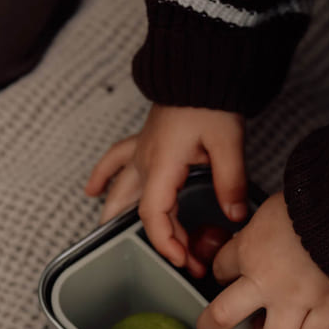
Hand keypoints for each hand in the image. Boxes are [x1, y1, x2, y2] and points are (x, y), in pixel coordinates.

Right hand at [84, 104, 246, 277]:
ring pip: (122, 192)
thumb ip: (231, 183)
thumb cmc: (210, 100)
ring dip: (124, 219)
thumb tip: (235, 215)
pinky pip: (114, 161)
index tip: (183, 260)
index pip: (154, 215)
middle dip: (159, 240)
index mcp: (162, 165)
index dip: (166, 242)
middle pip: (141, 211)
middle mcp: (145, 161)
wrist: (199, 67)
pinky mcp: (145, 142)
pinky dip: (103, 177)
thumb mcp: (228, 143)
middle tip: (181, 260)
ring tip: (129, 243)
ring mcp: (141, 151)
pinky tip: (93, 191)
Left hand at [197, 192, 328, 328]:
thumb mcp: (274, 206)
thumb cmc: (317, 202)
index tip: (226, 274)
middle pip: (223, 316)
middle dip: (213, 326)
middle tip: (213, 328)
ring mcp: (296, 299)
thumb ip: (262, 227)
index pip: (219, 269)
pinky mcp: (326, 308)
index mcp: (250, 248)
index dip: (220, 273)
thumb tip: (261, 234)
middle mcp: (267, 280)